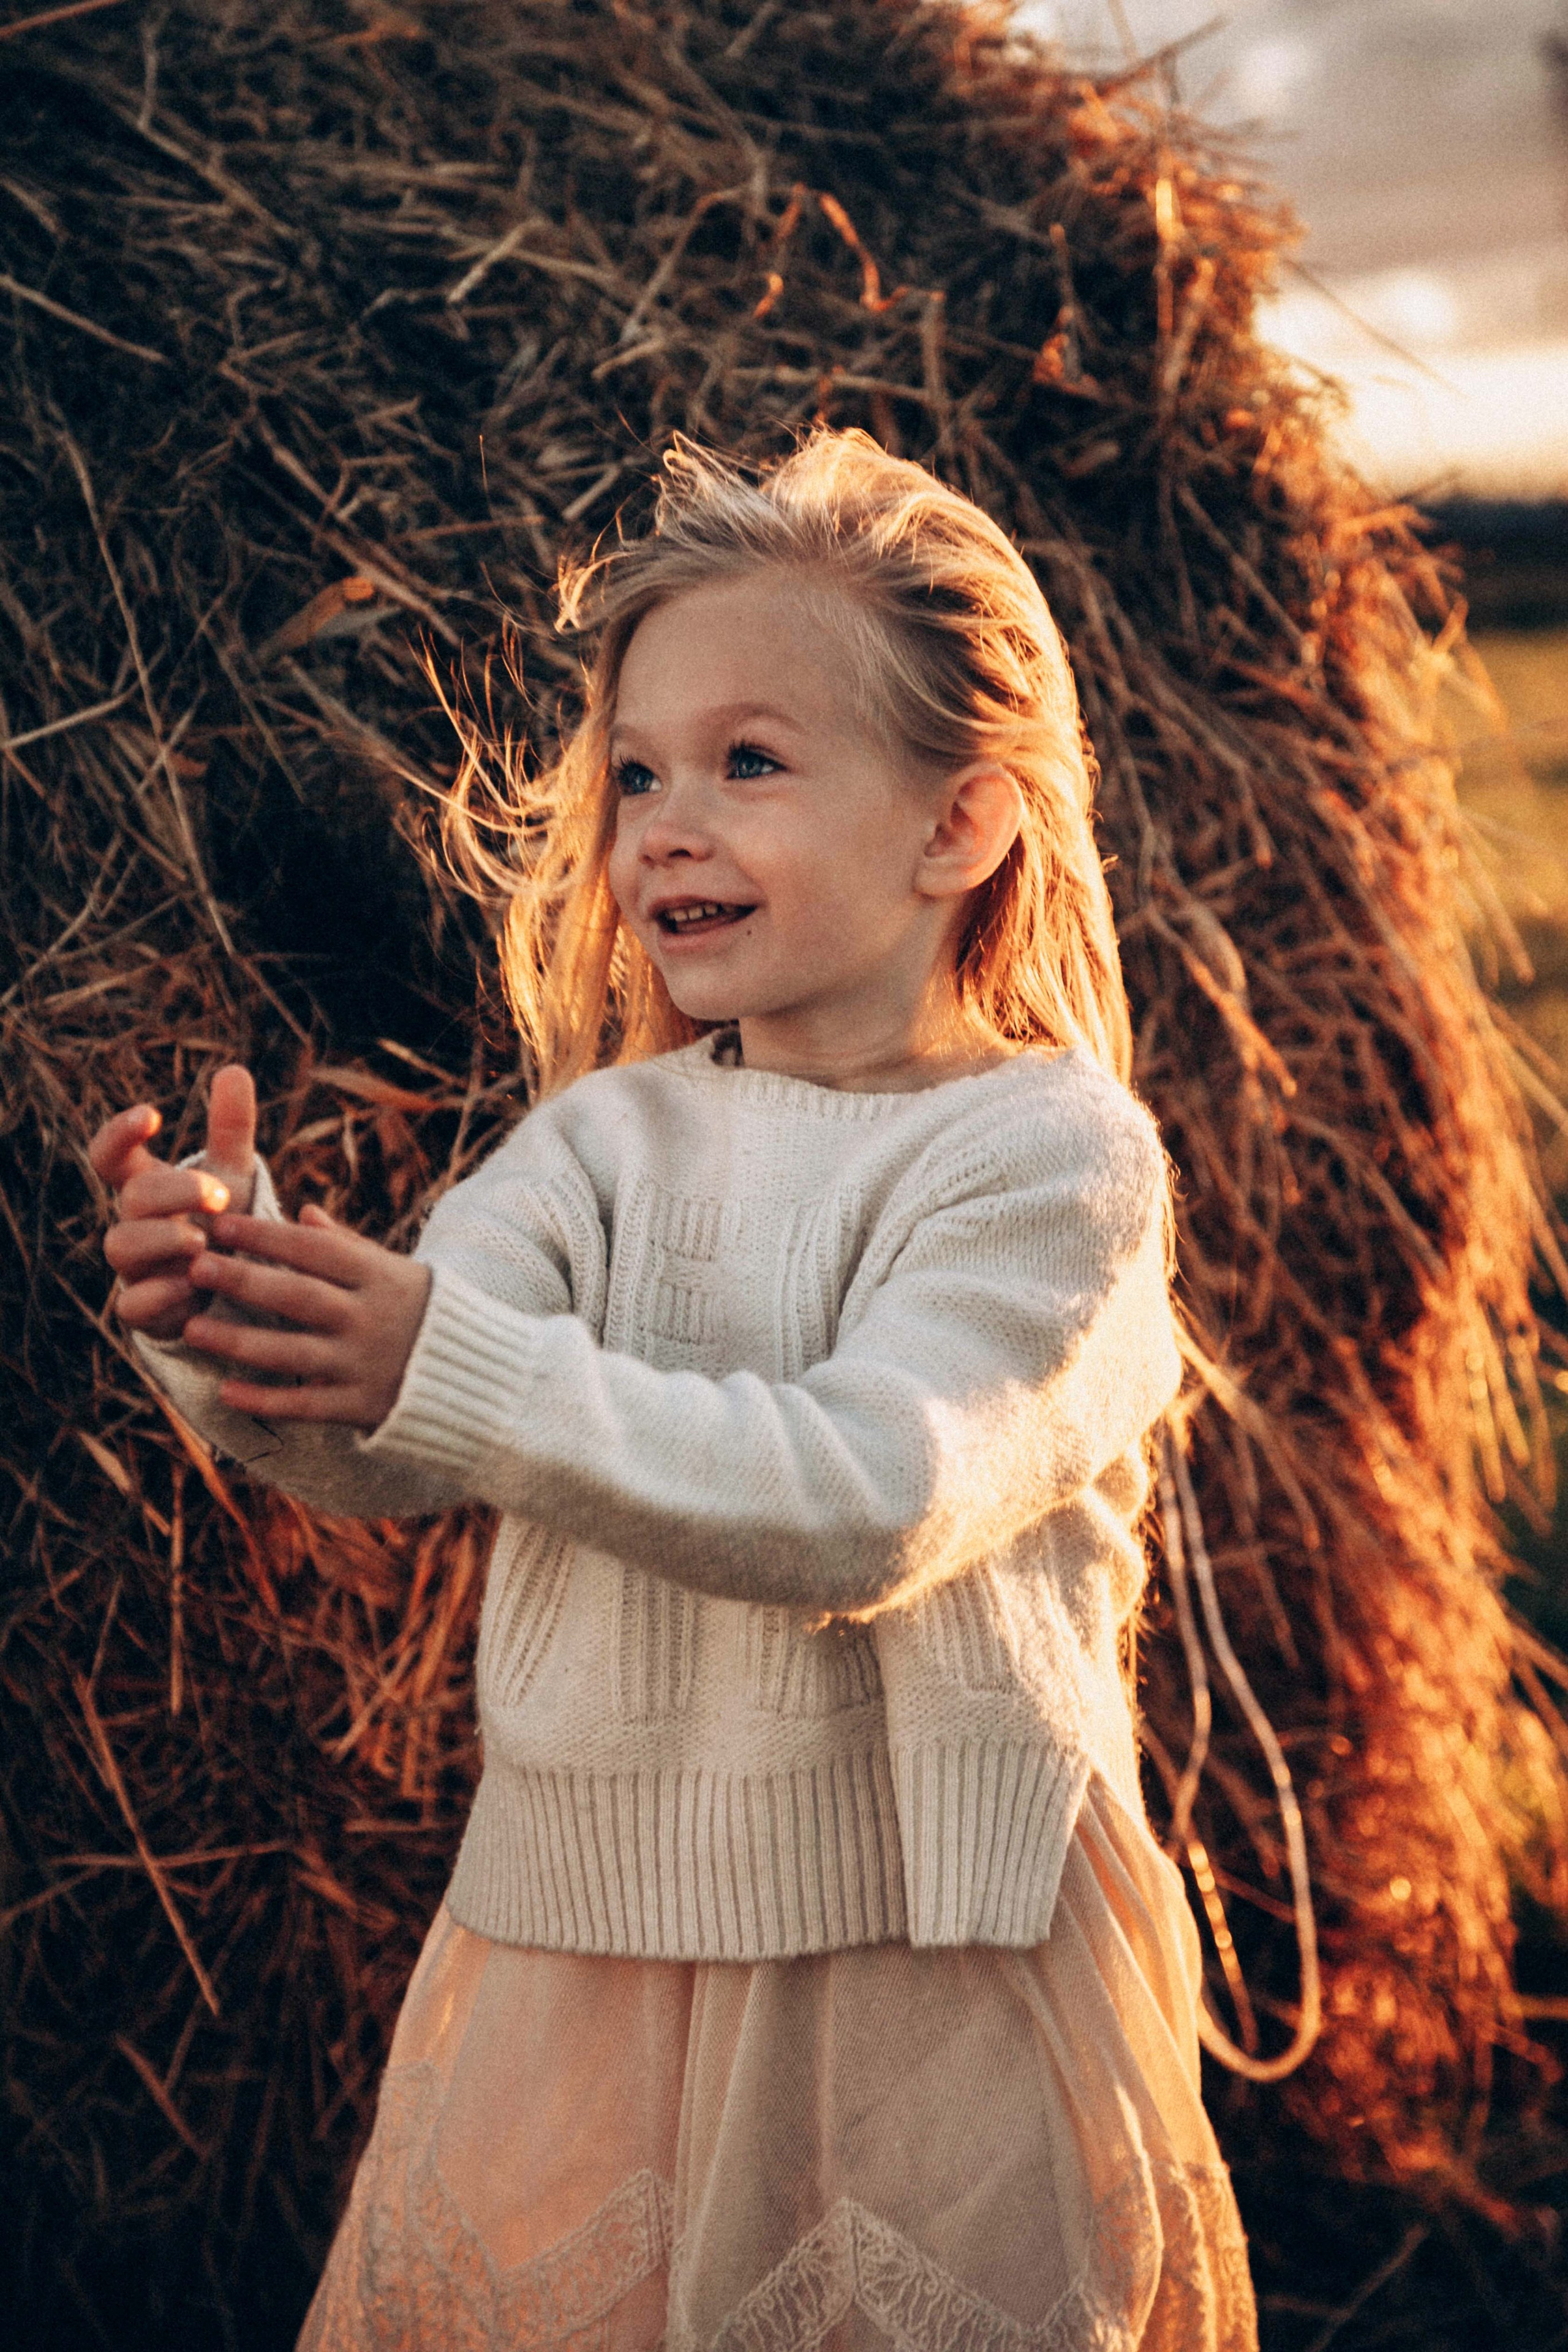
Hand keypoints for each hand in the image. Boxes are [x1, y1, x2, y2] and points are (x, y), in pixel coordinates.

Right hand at [92, 1065, 258, 1339]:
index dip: (121, 1132)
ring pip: (120, 1246)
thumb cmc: (220, 1221)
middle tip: (219, 1194)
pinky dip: (161, 1295)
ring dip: (163, 1240)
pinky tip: (194, 1286)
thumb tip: (234, 1069)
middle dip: (174, 1190)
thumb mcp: (230, 1174)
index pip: (110, 1154)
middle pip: (131, 1197)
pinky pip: (131, 1305)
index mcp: (145, 1185)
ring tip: (203, 1242)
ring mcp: (135, 1267)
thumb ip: (230, 1128)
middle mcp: (133, 1223)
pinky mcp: (144, 1308)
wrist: (228, 1286)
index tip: (153, 1113)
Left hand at [183, 1207, 431, 1429]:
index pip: (314, 1250)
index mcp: (379, 1276)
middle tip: (194, 1267)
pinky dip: (266, 1401)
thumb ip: (347, 1247)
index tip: (220, 1225)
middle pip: (297, 1296)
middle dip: (243, 1280)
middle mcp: (370, 1318)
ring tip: (190, 1328)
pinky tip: (225, 1392)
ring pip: (292, 1352)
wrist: (482, 1374)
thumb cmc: (425, 1311)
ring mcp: (364, 1365)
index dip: (266, 1236)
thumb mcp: (397, 1270)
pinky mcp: (362, 1407)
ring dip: (238, 1342)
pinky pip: (306, 1406)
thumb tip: (304, 1214)